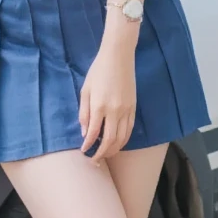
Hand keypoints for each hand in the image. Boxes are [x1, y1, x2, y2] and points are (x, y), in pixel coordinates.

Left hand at [79, 43, 136, 162]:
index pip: (94, 133)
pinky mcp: (134, 108)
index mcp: (99, 105)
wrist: (118, 57)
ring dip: (114, 150)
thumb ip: (84, 112)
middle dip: (102, 153)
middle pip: (110, 140)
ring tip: (105, 155)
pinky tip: (117, 143)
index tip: (83, 151)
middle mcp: (114, 110)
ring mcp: (126, 110)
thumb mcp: (85, 90)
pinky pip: (130, 129)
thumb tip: (85, 133)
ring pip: (122, 138)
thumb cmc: (98, 71)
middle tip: (94, 160)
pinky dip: (124, 140)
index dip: (88, 145)